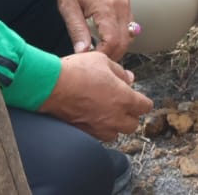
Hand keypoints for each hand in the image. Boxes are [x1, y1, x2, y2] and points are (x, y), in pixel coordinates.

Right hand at [38, 51, 152, 140]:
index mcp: (124, 99)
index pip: (145, 107)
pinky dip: (99, 129)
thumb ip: (120, 72)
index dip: (142, 101)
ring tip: (106, 112)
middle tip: (121, 104)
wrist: (52, 87)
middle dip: (130, 115)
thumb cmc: (78, 71)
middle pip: (133, 124)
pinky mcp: (85, 134)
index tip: (137, 97)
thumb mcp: (103, 61)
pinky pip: (99, 136)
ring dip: (114, 124)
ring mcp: (100, 128)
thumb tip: (130, 78)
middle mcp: (115, 117)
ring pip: (116, 133)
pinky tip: (92, 117)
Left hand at [55, 0, 133, 60]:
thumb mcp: (68, 6)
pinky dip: (122, 34)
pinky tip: (107, 37)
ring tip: (101, 50)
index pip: (113, 42)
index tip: (90, 60)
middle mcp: (120, 5)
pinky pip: (130, 23)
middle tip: (95, 60)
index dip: (103, 56)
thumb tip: (83, 53)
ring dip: (118, 46)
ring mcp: (126, 2)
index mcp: (105, 7)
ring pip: (130, 34)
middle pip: (125, 41)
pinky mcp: (126, 0)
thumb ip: (77, 31)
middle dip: (112, 54)